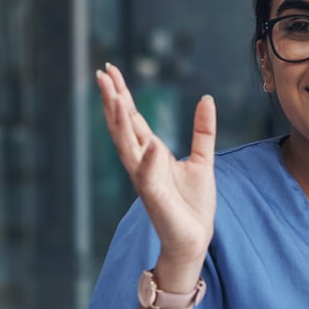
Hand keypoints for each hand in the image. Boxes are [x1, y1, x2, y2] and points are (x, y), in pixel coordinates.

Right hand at [97, 63, 214, 275]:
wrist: (194, 238)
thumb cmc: (193, 203)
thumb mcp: (202, 159)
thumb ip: (203, 130)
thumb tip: (206, 99)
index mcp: (152, 153)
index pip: (132, 118)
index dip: (121, 94)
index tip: (110, 70)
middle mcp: (142, 163)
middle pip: (122, 126)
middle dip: (112, 100)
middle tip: (102, 73)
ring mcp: (145, 179)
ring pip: (127, 146)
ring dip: (119, 122)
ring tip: (114, 96)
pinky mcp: (155, 197)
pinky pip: (149, 176)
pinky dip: (149, 160)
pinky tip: (151, 145)